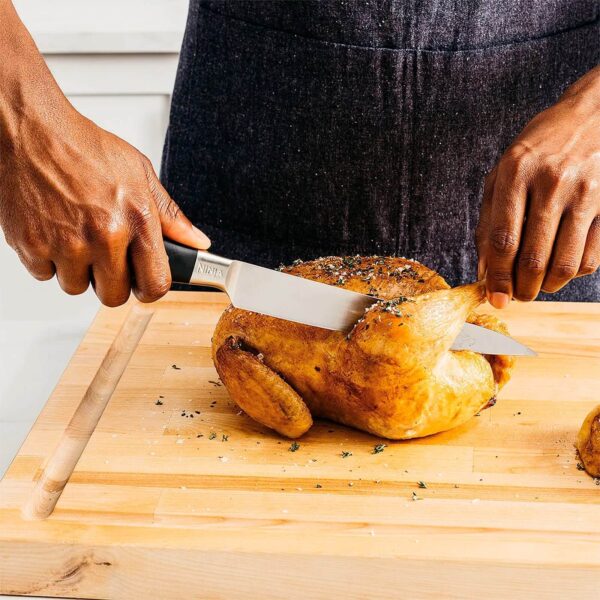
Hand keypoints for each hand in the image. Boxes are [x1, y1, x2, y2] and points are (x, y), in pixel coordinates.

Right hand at [0, 108, 209, 306]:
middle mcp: (103, 234)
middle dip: (112, 281)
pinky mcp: (31, 245)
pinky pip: (45, 275)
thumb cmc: (86, 149)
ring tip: (78, 237)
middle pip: (115, 296)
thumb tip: (198, 243)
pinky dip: (48, 260)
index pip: (155, 284)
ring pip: (77, 287)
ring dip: (78, 270)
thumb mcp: (141, 174)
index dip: (150, 286)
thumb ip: (171, 216)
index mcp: (136, 219)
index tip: (143, 280)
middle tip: (106, 255)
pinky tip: (54, 232)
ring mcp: (66, 243)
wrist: (32, 131)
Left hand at [476, 66, 599, 307]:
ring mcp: (585, 193)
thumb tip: (484, 270)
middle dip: (522, 289)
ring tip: (537, 286)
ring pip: (565, 263)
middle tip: (517, 296)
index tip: (495, 297)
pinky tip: (562, 267)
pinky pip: (592, 257)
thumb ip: (489, 221)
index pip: (503, 240)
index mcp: (516, 173)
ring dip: (547, 286)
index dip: (497, 276)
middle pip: (533, 257)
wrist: (594, 115)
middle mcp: (551, 182)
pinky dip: (574, 273)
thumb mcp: (503, 174)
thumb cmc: (539, 150)